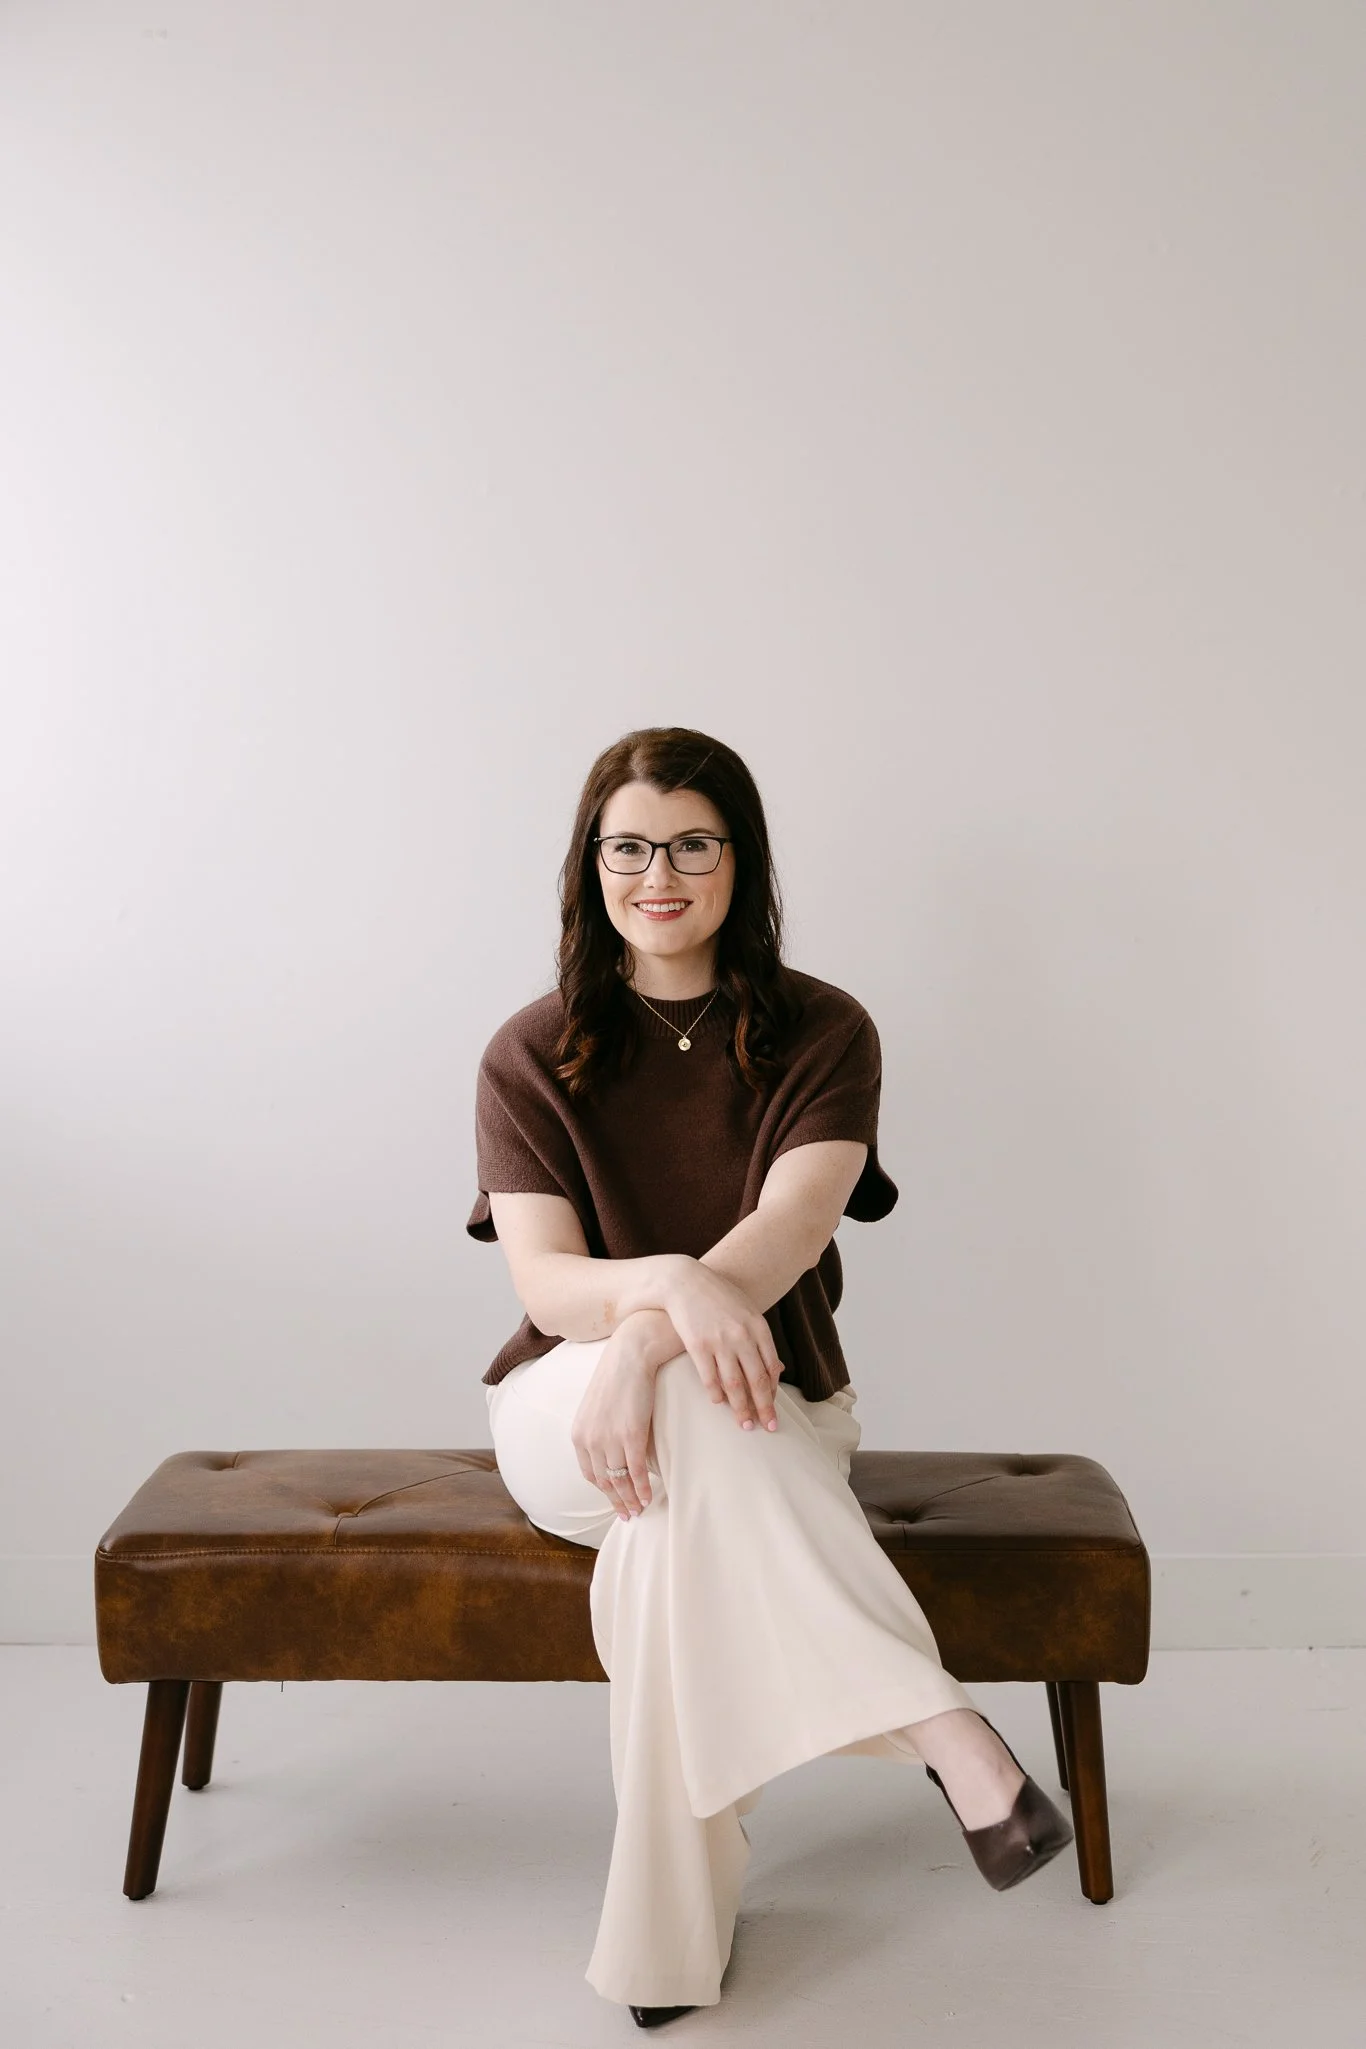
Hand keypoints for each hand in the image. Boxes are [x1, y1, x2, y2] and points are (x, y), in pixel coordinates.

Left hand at [570, 1328, 658, 1519]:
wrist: (631, 1355)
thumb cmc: (618, 1376)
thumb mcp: (598, 1405)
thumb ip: (600, 1429)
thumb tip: (611, 1448)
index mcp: (579, 1433)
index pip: (589, 1473)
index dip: (604, 1491)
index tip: (615, 1501)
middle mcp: (590, 1440)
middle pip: (604, 1481)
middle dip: (617, 1501)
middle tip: (629, 1514)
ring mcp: (610, 1439)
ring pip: (620, 1480)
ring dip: (630, 1499)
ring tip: (640, 1509)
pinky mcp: (631, 1435)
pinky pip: (636, 1471)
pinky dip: (642, 1488)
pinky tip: (648, 1496)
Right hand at [659, 1256, 783, 1431]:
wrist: (684, 1280)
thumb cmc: (718, 1296)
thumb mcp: (747, 1311)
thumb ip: (762, 1339)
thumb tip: (778, 1368)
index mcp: (758, 1327)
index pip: (771, 1367)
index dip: (773, 1392)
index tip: (774, 1409)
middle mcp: (742, 1336)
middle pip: (757, 1380)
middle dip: (764, 1407)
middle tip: (769, 1427)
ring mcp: (719, 1341)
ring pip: (734, 1384)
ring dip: (741, 1408)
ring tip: (745, 1425)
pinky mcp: (697, 1345)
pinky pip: (709, 1378)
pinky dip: (715, 1394)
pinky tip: (718, 1404)